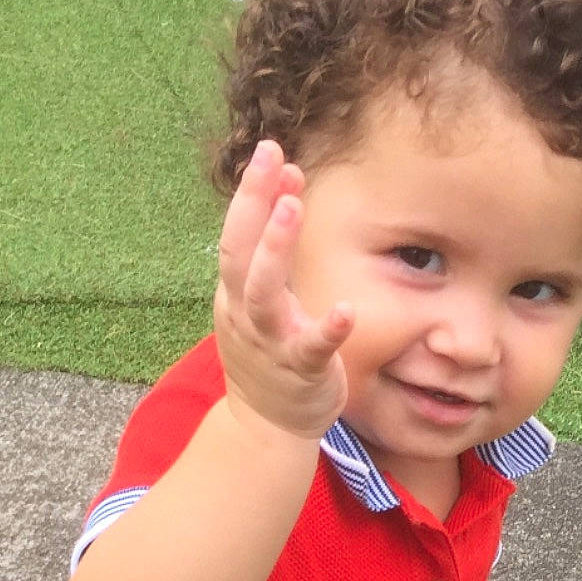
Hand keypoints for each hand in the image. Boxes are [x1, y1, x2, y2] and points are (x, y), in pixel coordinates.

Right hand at [214, 140, 354, 442]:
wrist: (266, 428)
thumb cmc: (268, 356)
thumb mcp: (261, 298)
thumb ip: (273, 246)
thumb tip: (286, 181)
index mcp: (234, 295)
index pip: (236, 236)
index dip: (251, 194)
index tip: (271, 152)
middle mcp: (245, 315)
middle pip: (239, 254)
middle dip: (252, 205)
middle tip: (272, 158)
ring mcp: (270, 344)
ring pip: (264, 295)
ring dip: (275, 251)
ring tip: (291, 207)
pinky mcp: (301, 372)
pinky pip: (311, 349)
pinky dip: (328, 330)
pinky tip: (347, 310)